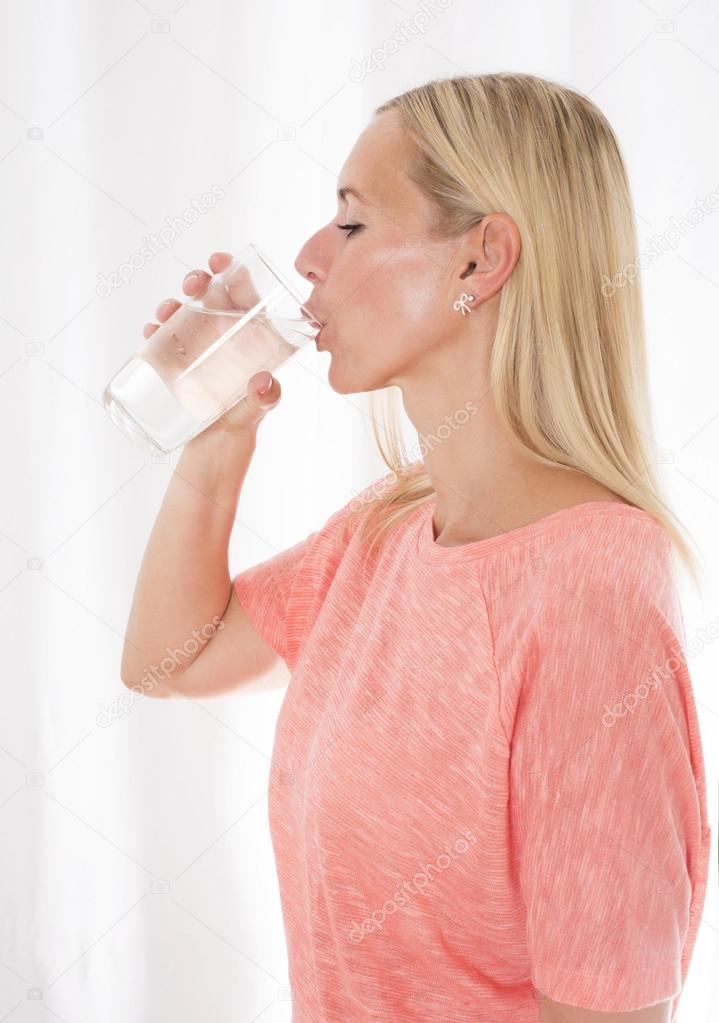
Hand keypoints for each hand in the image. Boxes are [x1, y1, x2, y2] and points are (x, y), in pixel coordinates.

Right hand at [143, 252, 280, 437]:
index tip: (219, 260)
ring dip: (173, 305)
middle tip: (191, 285)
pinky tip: (151, 330)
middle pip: (212, 300)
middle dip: (198, 282)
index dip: (234, 273)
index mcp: (251, 341)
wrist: (211, 454)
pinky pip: (165, 340)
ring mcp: (200, 351)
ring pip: (186, 316)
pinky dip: (156, 331)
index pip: (246, 298)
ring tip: (166, 311)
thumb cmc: (240, 427)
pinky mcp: (178, 365)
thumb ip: (264, 399)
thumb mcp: (255, 412)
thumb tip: (264, 383)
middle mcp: (226, 341)